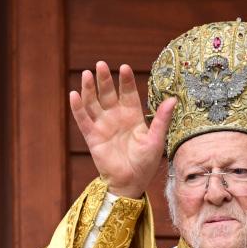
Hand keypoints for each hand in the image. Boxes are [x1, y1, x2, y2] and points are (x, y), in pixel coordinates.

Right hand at [69, 62, 175, 199]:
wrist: (131, 182)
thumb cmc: (146, 163)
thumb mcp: (156, 140)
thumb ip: (162, 119)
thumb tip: (173, 99)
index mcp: (132, 116)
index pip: (128, 93)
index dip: (125, 81)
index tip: (124, 67)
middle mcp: (116, 117)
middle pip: (108, 94)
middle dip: (104, 79)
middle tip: (100, 64)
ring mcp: (102, 126)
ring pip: (93, 103)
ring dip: (88, 88)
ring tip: (86, 74)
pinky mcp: (92, 137)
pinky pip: (83, 120)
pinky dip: (78, 108)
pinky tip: (74, 95)